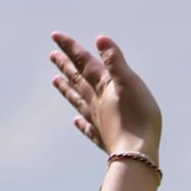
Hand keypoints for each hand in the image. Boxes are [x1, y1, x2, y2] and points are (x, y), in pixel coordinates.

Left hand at [49, 30, 160, 163]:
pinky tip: (76, 121)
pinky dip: (81, 123)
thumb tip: (99, 39)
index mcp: (103, 86)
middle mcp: (96, 102)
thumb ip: (114, 61)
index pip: (84, 63)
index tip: (55, 36)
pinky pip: (88, 128)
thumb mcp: (130, 83)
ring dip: (67, 89)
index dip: (70, 48)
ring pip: (78, 101)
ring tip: (55, 81)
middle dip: (66, 66)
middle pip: (78, 80)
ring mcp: (98, 121)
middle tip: (52, 55)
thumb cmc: (138, 117)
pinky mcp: (104, 139)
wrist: (136, 154)